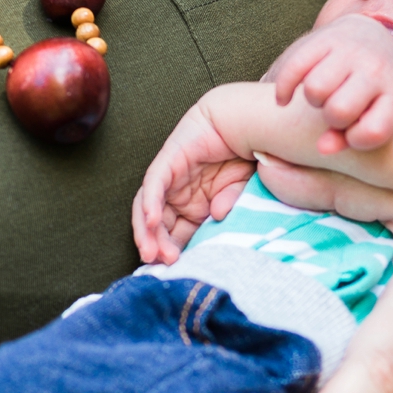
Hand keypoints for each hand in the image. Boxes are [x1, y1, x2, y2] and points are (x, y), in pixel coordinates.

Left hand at [132, 98, 255, 264]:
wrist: (244, 122)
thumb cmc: (244, 157)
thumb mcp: (240, 191)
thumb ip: (230, 204)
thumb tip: (217, 216)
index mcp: (193, 207)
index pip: (177, 235)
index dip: (175, 252)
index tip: (179, 270)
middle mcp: (178, 196)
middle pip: (158, 227)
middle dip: (158, 247)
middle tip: (162, 264)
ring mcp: (170, 180)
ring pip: (148, 210)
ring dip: (148, 232)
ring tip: (152, 252)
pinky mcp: (167, 162)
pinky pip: (152, 186)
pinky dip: (149, 204)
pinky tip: (152, 222)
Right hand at [267, 15, 392, 154]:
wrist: (369, 34)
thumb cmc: (367, 88)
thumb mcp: (370, 112)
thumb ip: (347, 137)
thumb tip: (322, 149)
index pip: (374, 131)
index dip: (357, 140)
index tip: (352, 133)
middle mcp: (375, 68)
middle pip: (338, 111)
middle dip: (330, 117)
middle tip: (333, 109)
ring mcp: (350, 50)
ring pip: (314, 90)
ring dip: (312, 99)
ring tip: (320, 96)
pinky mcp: (324, 37)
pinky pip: (294, 69)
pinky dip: (284, 89)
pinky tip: (287, 98)